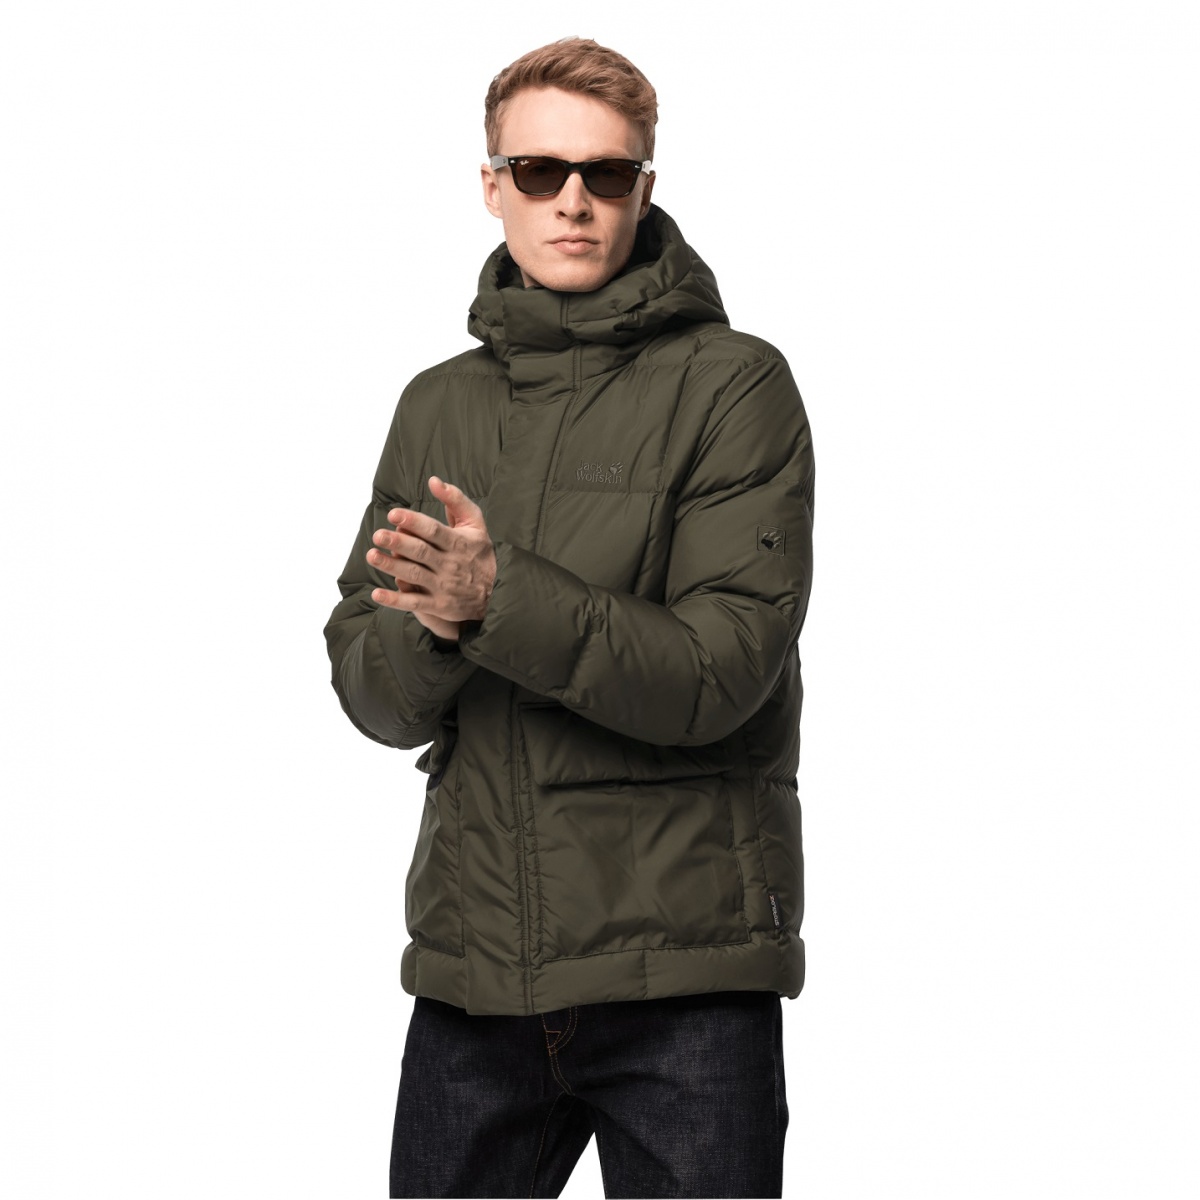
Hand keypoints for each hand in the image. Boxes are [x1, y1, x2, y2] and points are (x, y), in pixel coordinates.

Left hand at [366, 476, 496, 642]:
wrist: (495, 594)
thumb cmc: (479, 554)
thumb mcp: (475, 524)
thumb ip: (456, 500)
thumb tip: (433, 481)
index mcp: (458, 543)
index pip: (433, 530)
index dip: (413, 522)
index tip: (393, 514)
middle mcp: (449, 564)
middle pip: (421, 552)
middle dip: (398, 542)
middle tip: (378, 535)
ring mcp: (443, 586)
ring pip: (414, 575)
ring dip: (391, 566)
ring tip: (372, 556)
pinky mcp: (439, 605)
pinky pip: (414, 603)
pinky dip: (395, 600)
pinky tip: (377, 594)